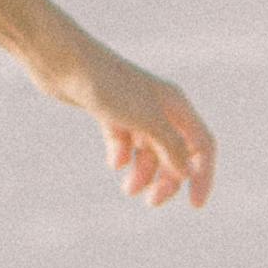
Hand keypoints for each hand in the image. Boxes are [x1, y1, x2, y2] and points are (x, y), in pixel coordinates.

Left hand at [35, 32, 215, 210]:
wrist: (64, 63)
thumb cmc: (109, 87)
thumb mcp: (147, 120)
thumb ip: (171, 147)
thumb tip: (187, 174)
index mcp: (176, 105)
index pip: (202, 145)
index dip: (203, 175)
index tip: (194, 205)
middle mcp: (159, 106)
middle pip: (175, 152)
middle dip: (167, 179)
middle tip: (152, 202)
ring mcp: (133, 108)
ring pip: (148, 149)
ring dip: (143, 172)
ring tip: (128, 189)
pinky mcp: (108, 111)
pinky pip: (123, 141)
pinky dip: (122, 155)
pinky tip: (114, 162)